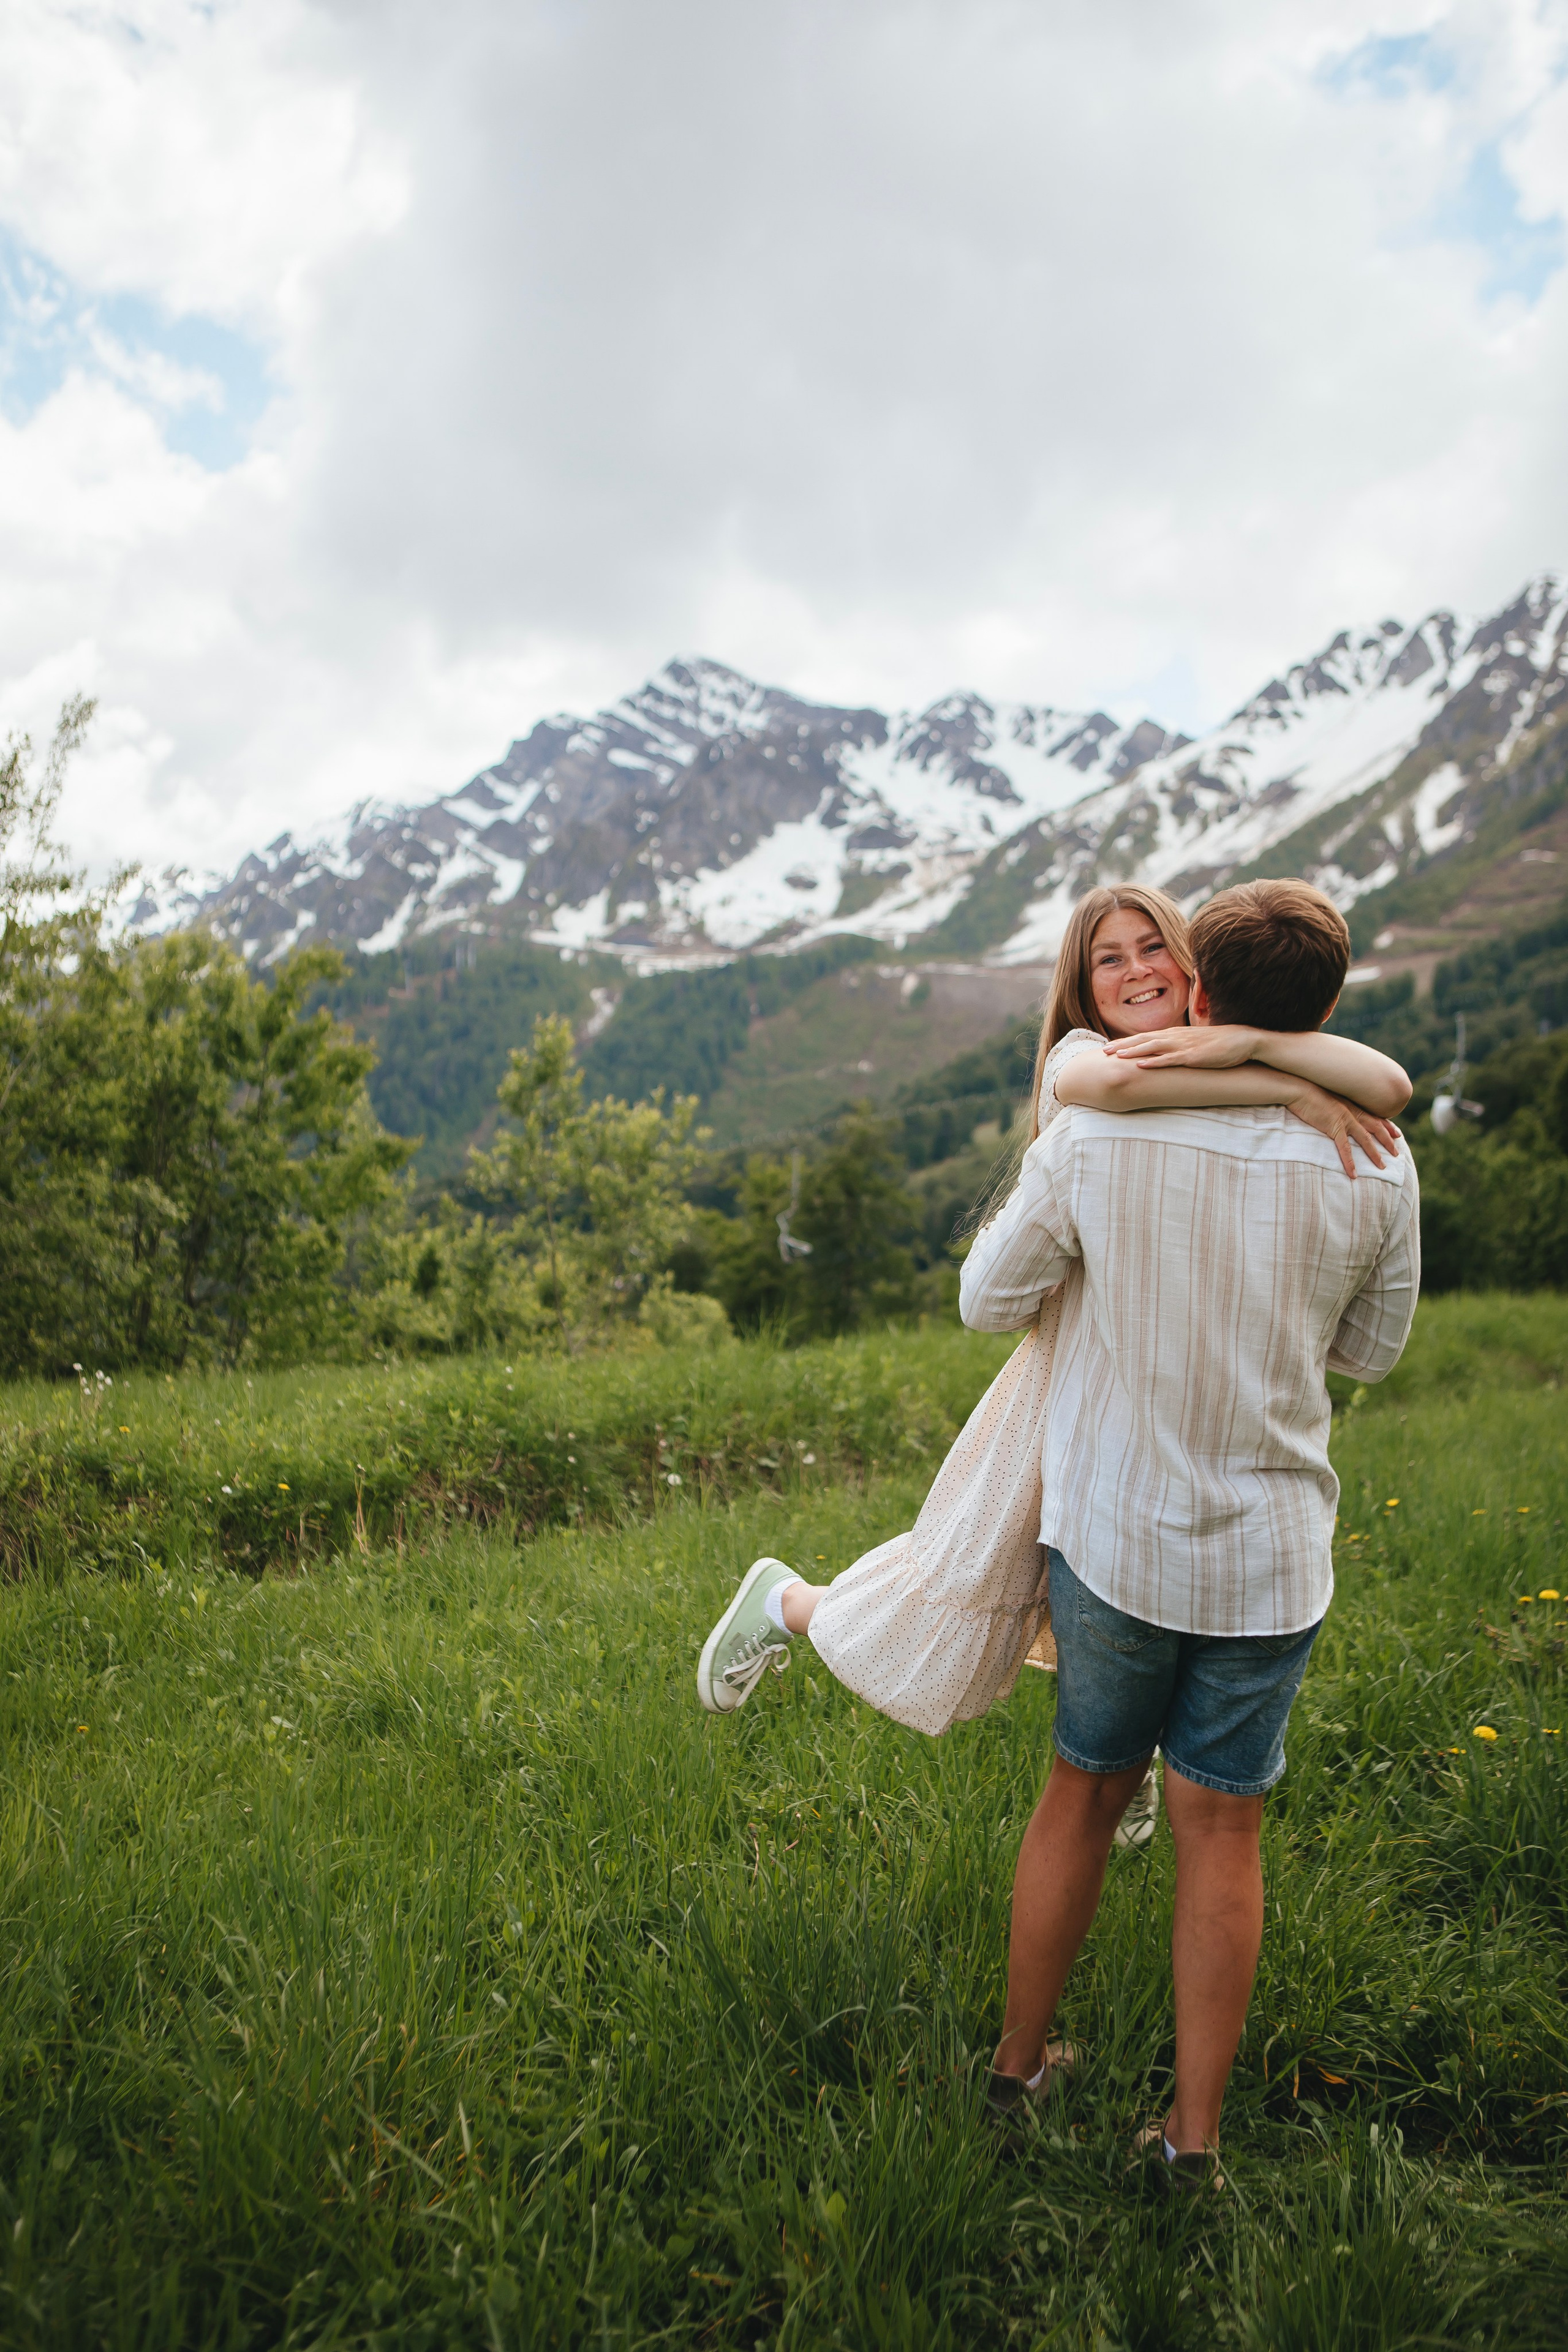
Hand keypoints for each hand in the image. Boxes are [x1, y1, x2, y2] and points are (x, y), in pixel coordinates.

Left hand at [1101, 1024, 1261, 1069]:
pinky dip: (1154, 1062)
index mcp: (1176, 1034)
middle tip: (1104, 1051)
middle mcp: (1176, 1037)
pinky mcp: (1193, 1056)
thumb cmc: (1219, 1044)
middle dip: (1123, 1045)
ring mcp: (1184, 1046)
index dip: (1127, 1041)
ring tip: (1116, 1056)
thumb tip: (1167, 1054)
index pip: (1146, 1037)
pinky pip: (1170, 1059)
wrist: (1243, 1040)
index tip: (1111, 1047)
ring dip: (1133, 1051)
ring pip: (1152, 1047)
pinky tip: (1141, 1065)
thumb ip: (1180, 1047)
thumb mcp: (1195, 1044)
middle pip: (1144, 1040)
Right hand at [1285, 1082, 1401, 1177]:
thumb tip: (1334, 1112)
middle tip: (1397, 1152)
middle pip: (1376, 1128)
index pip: (1374, 1117)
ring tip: (1382, 1166)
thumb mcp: (1327, 1098)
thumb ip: (1335, 1106)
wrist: (1299, 1089)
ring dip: (1375, 1154)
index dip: (1387, 1126)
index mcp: (1351, 1105)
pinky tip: (1353, 1174)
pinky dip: (1350, 1162)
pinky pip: (1345, 1148)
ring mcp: (1345, 1119)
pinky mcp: (1334, 1127)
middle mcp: (1352, 1112)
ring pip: (1366, 1139)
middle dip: (1388, 1141)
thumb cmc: (1308, 1092)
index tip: (1397, 1133)